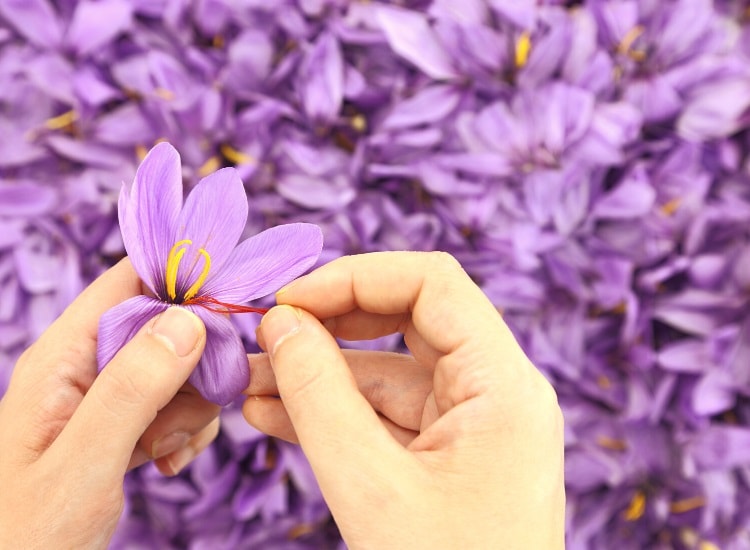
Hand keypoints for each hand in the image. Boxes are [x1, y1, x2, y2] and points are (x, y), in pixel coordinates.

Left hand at [0, 260, 220, 547]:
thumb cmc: (24, 537)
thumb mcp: (82, 463)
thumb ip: (133, 389)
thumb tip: (190, 320)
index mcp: (62, 358)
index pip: (128, 283)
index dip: (183, 279)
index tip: (232, 299)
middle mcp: (85, 369)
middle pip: (166, 327)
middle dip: (197, 362)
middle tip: (189, 412)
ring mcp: (104, 400)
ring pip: (180, 370)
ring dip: (192, 408)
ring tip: (165, 452)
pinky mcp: (121, 429)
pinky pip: (175, 408)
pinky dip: (185, 433)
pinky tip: (166, 464)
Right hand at [243, 252, 564, 548]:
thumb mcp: (369, 486)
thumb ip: (318, 394)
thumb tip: (279, 323)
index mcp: (504, 386)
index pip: (432, 283)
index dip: (355, 277)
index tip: (287, 301)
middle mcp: (497, 394)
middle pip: (408, 321)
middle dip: (329, 324)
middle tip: (261, 335)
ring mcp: (473, 426)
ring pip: (388, 373)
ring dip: (319, 374)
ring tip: (248, 381)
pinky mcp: (448, 457)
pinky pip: (386, 417)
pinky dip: (334, 412)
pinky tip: (273, 413)